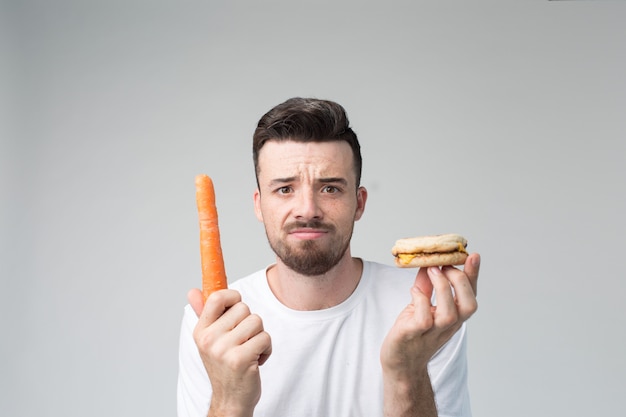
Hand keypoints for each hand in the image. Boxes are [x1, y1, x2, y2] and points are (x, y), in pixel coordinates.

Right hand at [188, 288, 271, 416]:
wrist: (230, 400)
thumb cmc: (224, 367)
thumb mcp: (209, 340)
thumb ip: (203, 313)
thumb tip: (193, 291)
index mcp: (201, 331)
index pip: (216, 298)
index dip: (233, 297)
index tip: (237, 307)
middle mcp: (209, 339)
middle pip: (244, 308)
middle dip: (250, 323)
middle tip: (243, 341)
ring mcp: (223, 350)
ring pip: (257, 321)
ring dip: (259, 336)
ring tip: (250, 350)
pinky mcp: (240, 359)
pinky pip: (265, 338)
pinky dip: (267, 349)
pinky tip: (256, 360)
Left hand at [380, 253, 479, 414]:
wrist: (399, 363)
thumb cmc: (412, 333)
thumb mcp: (421, 306)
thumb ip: (427, 286)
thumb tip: (429, 263)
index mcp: (453, 316)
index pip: (470, 295)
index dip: (473, 275)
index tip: (472, 255)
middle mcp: (448, 325)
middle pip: (469, 305)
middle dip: (460, 280)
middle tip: (443, 266)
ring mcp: (432, 332)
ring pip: (449, 313)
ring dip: (442, 288)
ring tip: (431, 272)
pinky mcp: (414, 335)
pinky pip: (424, 318)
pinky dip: (420, 300)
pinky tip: (413, 292)